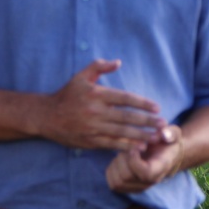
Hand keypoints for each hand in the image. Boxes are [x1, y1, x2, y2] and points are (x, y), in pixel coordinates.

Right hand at [38, 59, 163, 150]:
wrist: (46, 116)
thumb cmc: (67, 94)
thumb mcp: (81, 76)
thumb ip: (99, 66)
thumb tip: (118, 62)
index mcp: (96, 95)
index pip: (125, 98)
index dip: (142, 103)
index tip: (157, 107)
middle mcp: (95, 112)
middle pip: (126, 117)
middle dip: (147, 121)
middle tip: (163, 123)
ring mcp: (92, 128)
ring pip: (121, 133)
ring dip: (141, 135)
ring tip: (156, 136)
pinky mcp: (89, 141)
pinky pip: (111, 144)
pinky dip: (126, 146)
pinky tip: (139, 147)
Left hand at [106, 125, 184, 192]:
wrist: (167, 154)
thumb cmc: (168, 142)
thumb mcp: (173, 134)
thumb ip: (170, 133)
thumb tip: (164, 134)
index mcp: (161, 168)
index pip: (145, 173)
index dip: (135, 159)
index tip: (138, 146)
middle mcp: (150, 182)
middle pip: (127, 177)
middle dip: (124, 159)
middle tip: (130, 147)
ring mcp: (139, 188)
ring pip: (118, 182)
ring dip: (118, 164)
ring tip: (126, 154)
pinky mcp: (129, 189)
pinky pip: (113, 183)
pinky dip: (113, 170)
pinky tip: (122, 160)